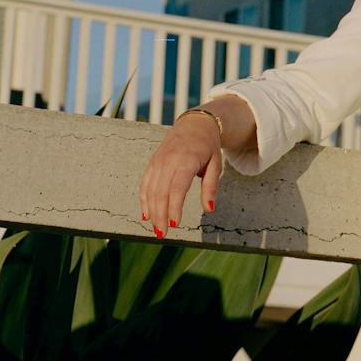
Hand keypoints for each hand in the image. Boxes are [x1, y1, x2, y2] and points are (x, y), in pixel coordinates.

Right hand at [138, 113, 220, 238]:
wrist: (194, 125)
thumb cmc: (208, 147)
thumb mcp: (216, 164)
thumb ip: (211, 187)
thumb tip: (209, 209)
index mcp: (186, 160)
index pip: (176, 188)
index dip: (174, 207)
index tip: (175, 224)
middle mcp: (168, 161)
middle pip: (160, 192)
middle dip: (160, 215)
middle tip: (163, 235)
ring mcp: (158, 162)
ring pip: (150, 190)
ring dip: (152, 211)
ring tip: (156, 230)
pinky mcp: (152, 163)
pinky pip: (145, 184)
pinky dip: (144, 200)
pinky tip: (146, 215)